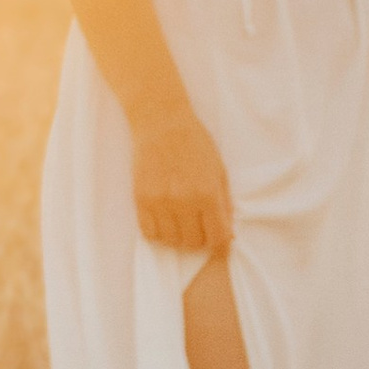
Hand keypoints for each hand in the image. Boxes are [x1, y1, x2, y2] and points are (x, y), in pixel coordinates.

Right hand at [133, 107, 232, 255]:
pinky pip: (149, 233)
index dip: (219, 246)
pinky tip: (163, 220)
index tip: (218, 246)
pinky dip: (158, 232)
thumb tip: (228, 235)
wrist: (161, 122)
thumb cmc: (195, 143)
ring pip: (171, 241)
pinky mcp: (141, 199)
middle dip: (198, 239)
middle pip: (193, 243)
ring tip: (179, 221)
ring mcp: (160, 201)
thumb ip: (224, 205)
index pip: (217, 238)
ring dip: (177, 237)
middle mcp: (183, 201)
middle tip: (197, 226)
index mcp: (207, 194)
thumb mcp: (219, 171)